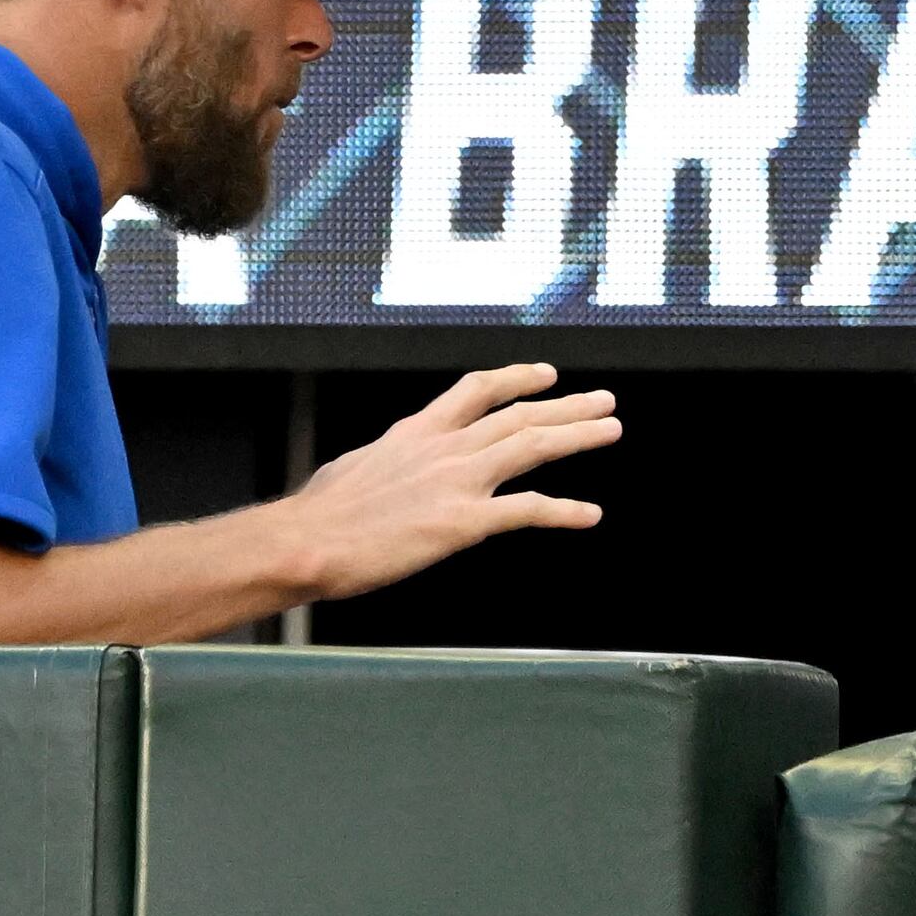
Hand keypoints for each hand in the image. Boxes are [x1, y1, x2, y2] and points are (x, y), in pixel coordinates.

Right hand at [284, 365, 621, 601]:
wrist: (304, 540)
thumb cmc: (321, 515)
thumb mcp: (357, 468)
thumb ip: (389, 461)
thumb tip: (390, 465)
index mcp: (416, 432)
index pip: (475, 391)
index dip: (517, 379)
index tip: (547, 374)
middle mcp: (442, 447)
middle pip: (518, 415)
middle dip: (567, 406)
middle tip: (604, 401)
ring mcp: (455, 481)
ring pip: (530, 445)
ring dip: (577, 435)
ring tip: (612, 429)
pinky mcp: (461, 521)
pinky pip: (526, 510)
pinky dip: (564, 511)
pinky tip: (591, 514)